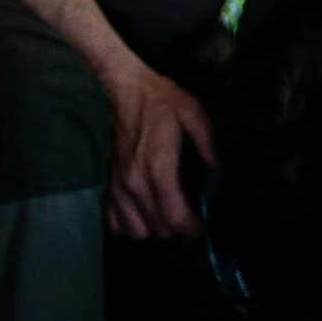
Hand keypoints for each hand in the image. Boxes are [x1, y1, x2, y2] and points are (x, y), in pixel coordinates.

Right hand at [98, 61, 212, 238]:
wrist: (117, 89)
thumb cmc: (156, 99)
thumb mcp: (190, 110)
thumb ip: (207, 140)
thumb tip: (217, 167)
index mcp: (159, 167)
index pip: (175, 216)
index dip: (191, 228)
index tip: (201, 226)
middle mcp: (135, 183)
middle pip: (158, 229)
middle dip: (176, 227)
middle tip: (186, 214)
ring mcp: (117, 187)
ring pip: (135, 231)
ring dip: (152, 227)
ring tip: (163, 213)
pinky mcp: (105, 185)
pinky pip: (113, 222)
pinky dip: (128, 223)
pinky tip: (140, 210)